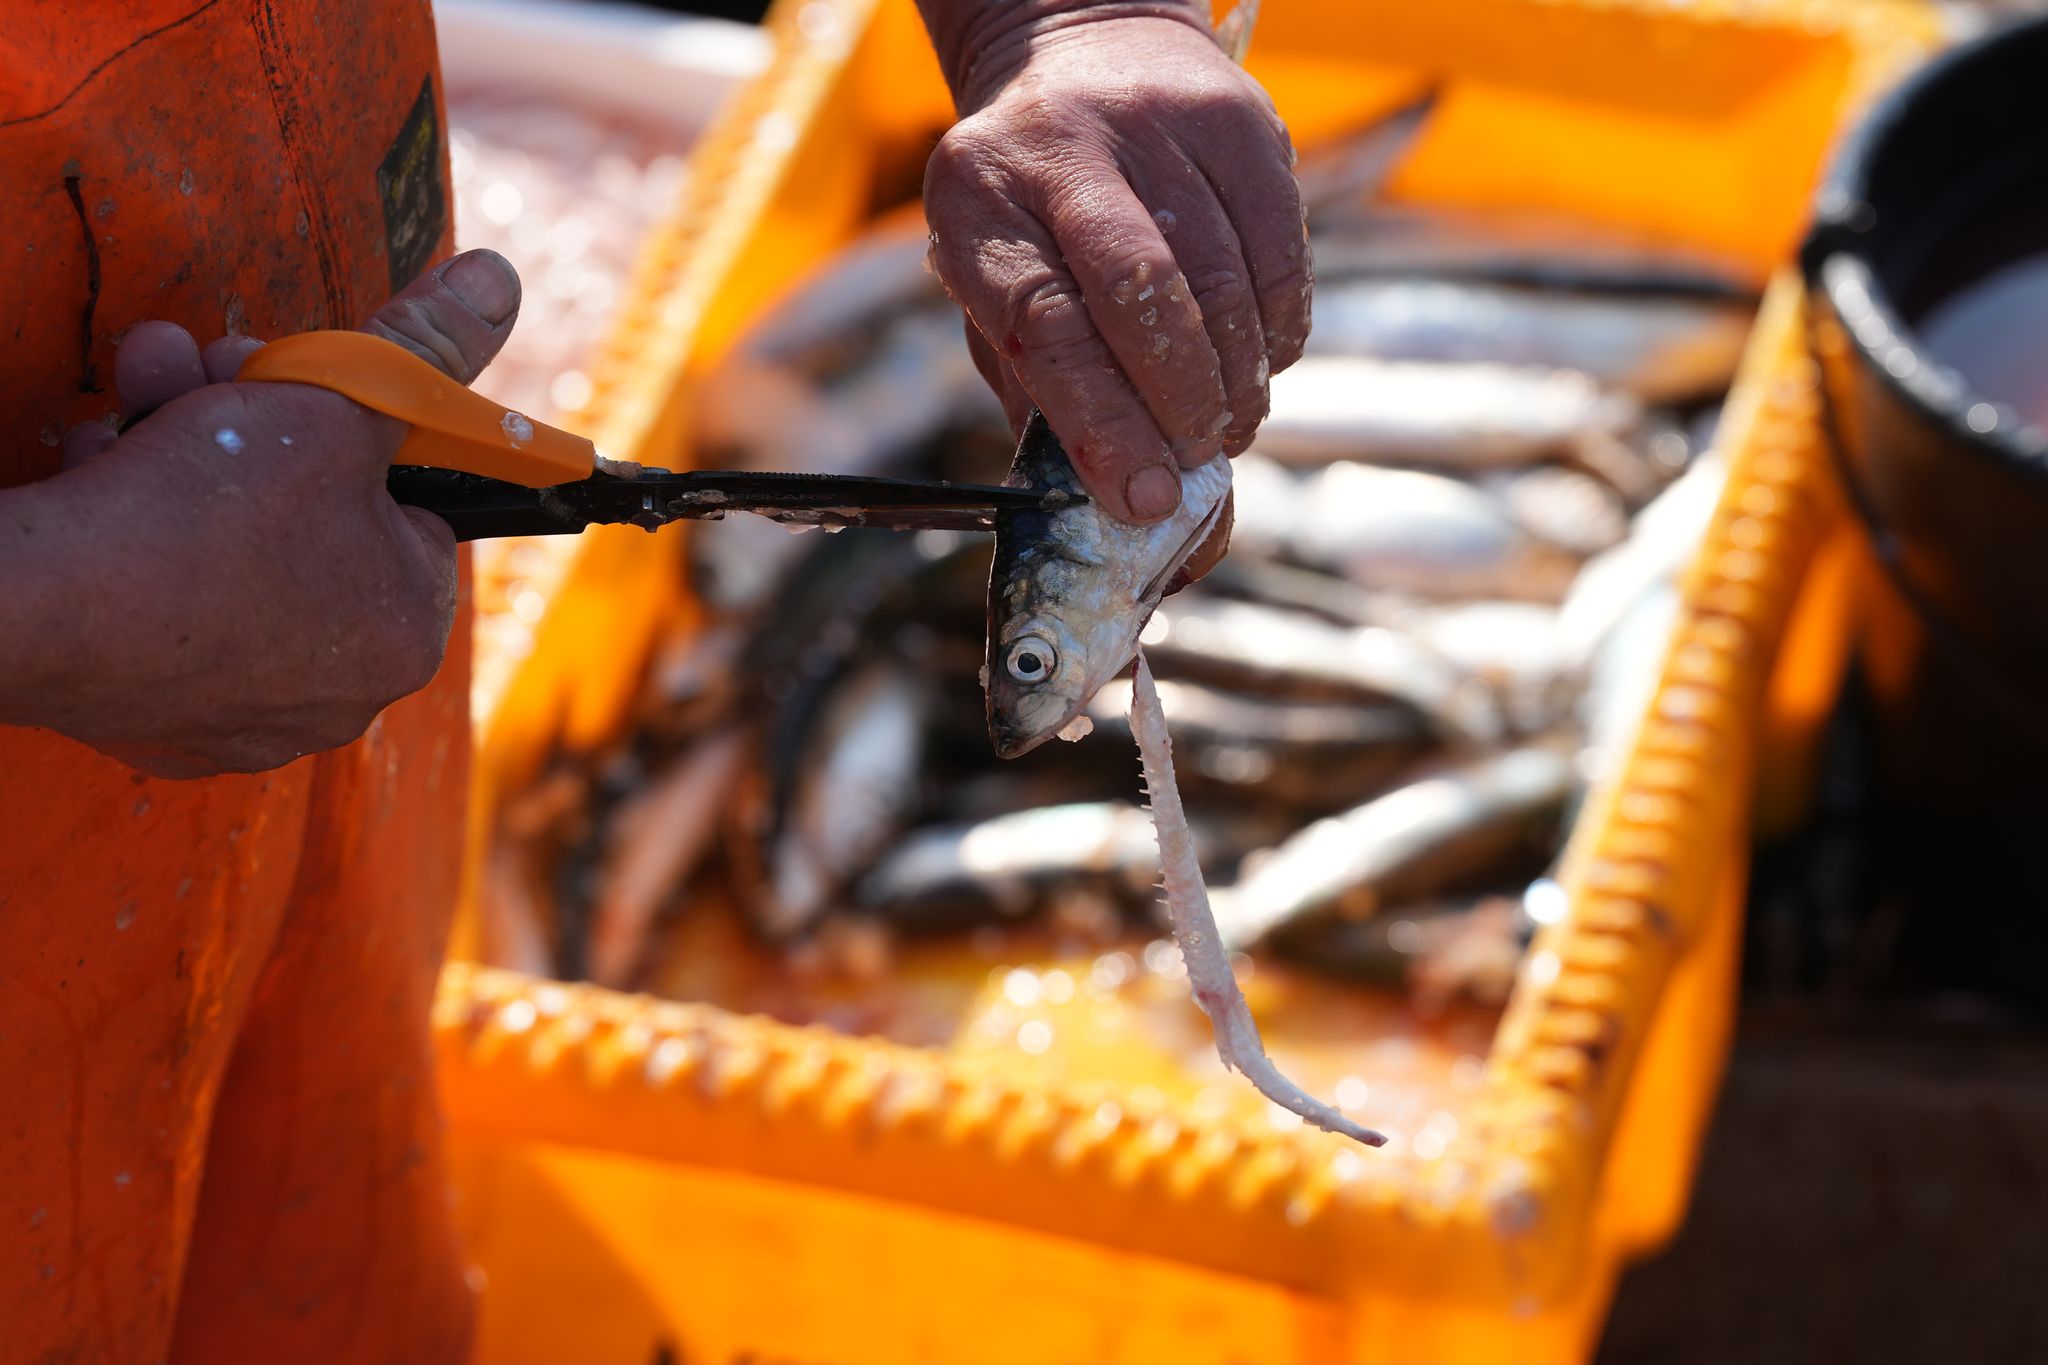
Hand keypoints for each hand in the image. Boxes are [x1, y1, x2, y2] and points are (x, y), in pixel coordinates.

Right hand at [0, 249, 520, 777]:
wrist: (37, 607)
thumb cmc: (207, 510)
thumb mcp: (336, 400)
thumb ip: (422, 348)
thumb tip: (496, 282)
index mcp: (407, 631)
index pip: (405, 507)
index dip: (347, 429)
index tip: (294, 386)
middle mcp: (341, 696)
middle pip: (311, 522)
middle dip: (253, 424)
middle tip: (206, 367)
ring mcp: (244, 720)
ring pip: (227, 554)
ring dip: (181, 453)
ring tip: (134, 403)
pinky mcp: (155, 721)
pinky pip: (160, 605)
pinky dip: (132, 534)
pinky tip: (92, 481)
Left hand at [919, 6, 1305, 530]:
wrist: (1087, 57)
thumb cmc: (1032, 216)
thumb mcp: (996, 290)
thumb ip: (1038, 389)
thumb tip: (1108, 499)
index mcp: (978, 199)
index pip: (1048, 325)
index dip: (1104, 423)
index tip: (1143, 497)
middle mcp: (1062, 146)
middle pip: (1143, 292)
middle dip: (1181, 402)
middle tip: (1195, 460)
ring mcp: (1156, 122)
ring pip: (1222, 278)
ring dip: (1237, 378)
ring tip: (1229, 425)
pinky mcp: (1238, 121)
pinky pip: (1279, 251)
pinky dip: (1278, 330)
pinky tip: (1259, 362)